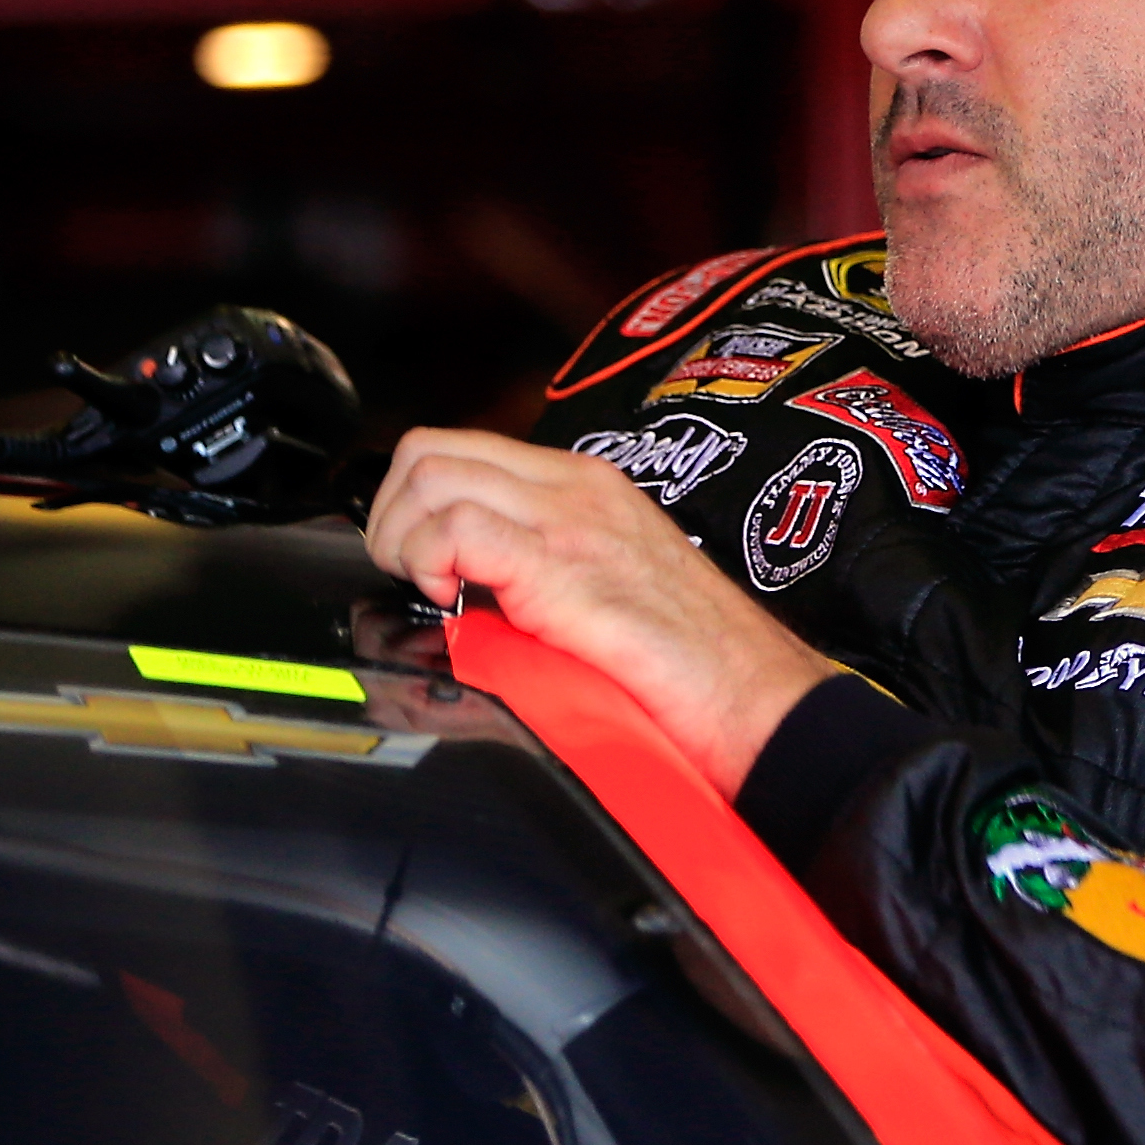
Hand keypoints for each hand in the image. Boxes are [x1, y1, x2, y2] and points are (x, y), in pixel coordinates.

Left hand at [365, 428, 833, 795]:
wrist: (754, 695)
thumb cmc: (692, 661)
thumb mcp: (603, 584)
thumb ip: (538, 564)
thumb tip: (463, 583)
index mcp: (582, 486)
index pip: (457, 450)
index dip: (412, 504)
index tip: (415, 562)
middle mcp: (573, 488)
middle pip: (428, 452)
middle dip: (391, 517)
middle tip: (411, 578)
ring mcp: (568, 520)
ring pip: (430, 477)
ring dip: (403, 540)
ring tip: (434, 591)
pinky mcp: (561, 566)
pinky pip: (456, 529)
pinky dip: (428, 563)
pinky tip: (455, 602)